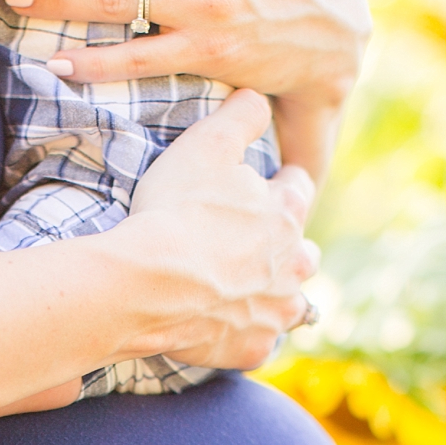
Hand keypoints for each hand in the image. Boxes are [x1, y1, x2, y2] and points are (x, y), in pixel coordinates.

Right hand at [120, 88, 318, 369]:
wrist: (143, 284)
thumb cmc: (173, 213)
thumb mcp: (203, 146)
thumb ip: (239, 116)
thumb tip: (257, 96)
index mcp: (286, 211)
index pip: (296, 189)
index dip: (275, 186)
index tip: (258, 189)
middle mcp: (293, 263)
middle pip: (302, 254)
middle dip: (282, 249)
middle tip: (246, 248)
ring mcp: (275, 310)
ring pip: (289, 304)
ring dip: (271, 297)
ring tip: (239, 294)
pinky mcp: (251, 348)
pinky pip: (256, 344)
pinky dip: (243, 337)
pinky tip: (220, 329)